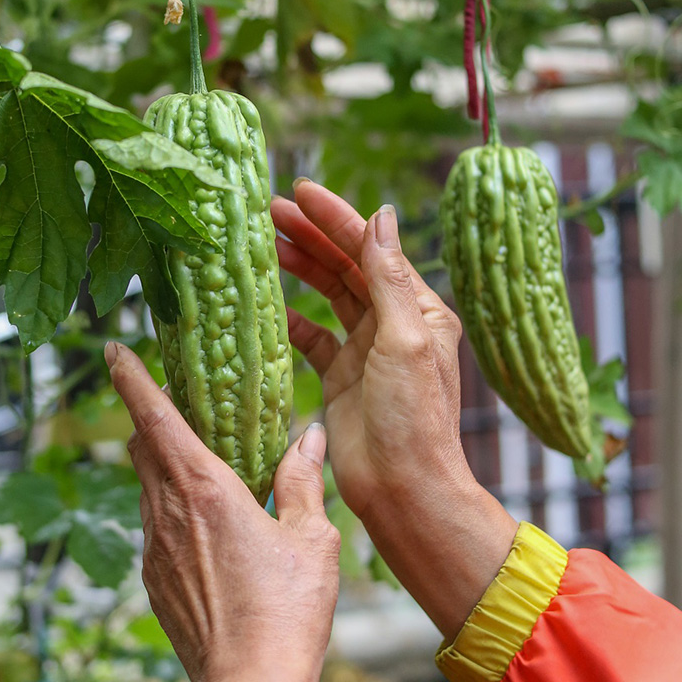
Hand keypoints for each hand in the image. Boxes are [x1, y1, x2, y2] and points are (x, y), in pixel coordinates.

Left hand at [106, 341, 340, 681]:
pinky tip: (208, 528)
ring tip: (202, 464)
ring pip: (147, 487)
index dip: (129, 377)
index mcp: (203, 487)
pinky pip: (156, 528)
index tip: (113, 349)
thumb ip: (302, 480)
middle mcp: (166, 511)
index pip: (153, 415)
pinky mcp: (154, 581)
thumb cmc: (287, 610)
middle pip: (141, 445)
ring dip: (164, 466)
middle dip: (150, 416)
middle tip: (176, 399)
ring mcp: (153, 548)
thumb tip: (308, 434)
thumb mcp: (311, 537)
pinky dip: (173, 510)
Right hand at [271, 181, 516, 639]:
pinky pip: (311, 338)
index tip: (300, 192)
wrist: (403, 489)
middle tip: (268, 210)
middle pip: (347, 265)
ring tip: (263, 243)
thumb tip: (381, 215)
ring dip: (299, 267)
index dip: (336, 218)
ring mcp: (364, 351)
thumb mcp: (404, 339)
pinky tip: (265, 302)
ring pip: (328, 295)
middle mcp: (393, 325)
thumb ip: (388, 278)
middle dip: (311, 235)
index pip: (373, 248)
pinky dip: (290, 318)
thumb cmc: (413, 418)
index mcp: (418, 309)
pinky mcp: (340, 379)